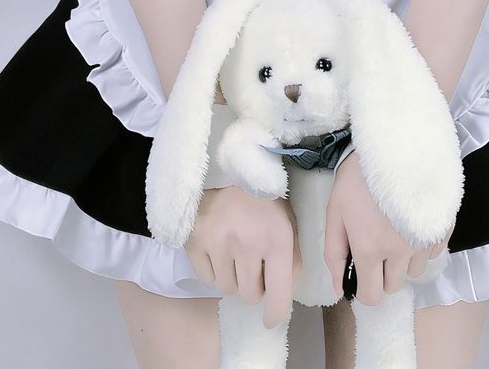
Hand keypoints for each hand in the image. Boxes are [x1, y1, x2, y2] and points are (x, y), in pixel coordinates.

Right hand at [184, 185, 301, 327]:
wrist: (228, 169)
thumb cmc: (263, 200)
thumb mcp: (288, 223)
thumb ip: (291, 260)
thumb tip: (283, 296)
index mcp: (277, 239)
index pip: (279, 294)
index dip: (275, 313)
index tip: (270, 319)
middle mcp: (249, 244)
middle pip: (249, 296)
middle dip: (253, 285)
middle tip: (252, 263)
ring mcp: (220, 243)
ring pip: (227, 289)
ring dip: (232, 276)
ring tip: (234, 250)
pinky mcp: (196, 242)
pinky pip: (207, 278)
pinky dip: (213, 268)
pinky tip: (218, 246)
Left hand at [324, 151, 452, 305]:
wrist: (395, 145)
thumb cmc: (360, 175)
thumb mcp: (335, 210)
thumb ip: (334, 252)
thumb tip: (339, 288)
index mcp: (369, 249)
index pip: (371, 296)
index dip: (364, 288)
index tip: (361, 272)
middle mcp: (398, 253)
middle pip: (394, 286)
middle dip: (382, 273)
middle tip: (376, 245)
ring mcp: (422, 241)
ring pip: (413, 271)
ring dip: (402, 259)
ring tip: (393, 228)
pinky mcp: (440, 229)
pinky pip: (431, 252)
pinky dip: (420, 244)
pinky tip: (409, 220)